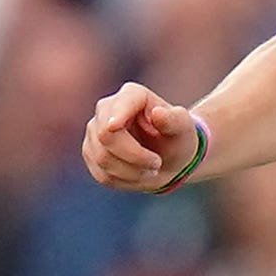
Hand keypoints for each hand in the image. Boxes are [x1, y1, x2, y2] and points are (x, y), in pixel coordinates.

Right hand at [82, 85, 206, 192]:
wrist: (169, 158)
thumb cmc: (177, 138)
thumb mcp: (183, 128)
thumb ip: (174, 120)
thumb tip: (158, 113)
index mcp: (131, 95)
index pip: (117, 107)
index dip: (115, 116)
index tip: (114, 127)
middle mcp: (107, 109)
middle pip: (105, 135)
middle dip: (133, 156)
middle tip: (157, 164)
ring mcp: (94, 131)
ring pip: (102, 158)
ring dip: (131, 171)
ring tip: (151, 170)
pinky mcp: (91, 153)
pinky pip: (102, 174)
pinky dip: (123, 181)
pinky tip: (138, 175)